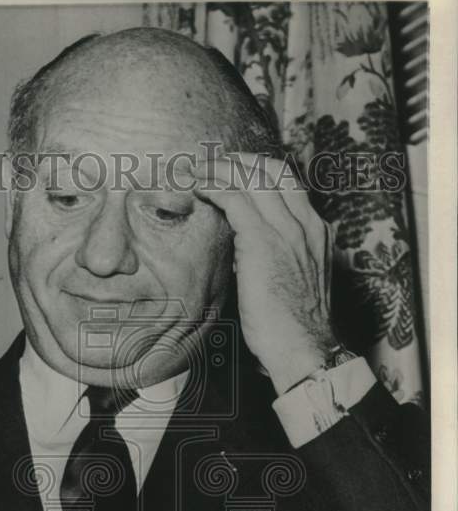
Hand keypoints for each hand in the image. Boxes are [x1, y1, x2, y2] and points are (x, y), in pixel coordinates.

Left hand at [193, 153, 336, 393]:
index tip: (233, 173)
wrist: (305, 349)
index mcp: (316, 232)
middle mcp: (306, 224)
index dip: (258, 172)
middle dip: (239, 161)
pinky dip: (214, 186)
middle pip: (272, 170)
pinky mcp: (264, 242)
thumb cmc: (291, 329)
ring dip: (221, 168)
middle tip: (210, 163)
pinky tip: (197, 186)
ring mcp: (288, 230)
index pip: (289, 184)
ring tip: (196, 170)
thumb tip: (243, 254)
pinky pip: (236, 198)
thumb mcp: (289, 284)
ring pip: (253, 178)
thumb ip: (273, 260)